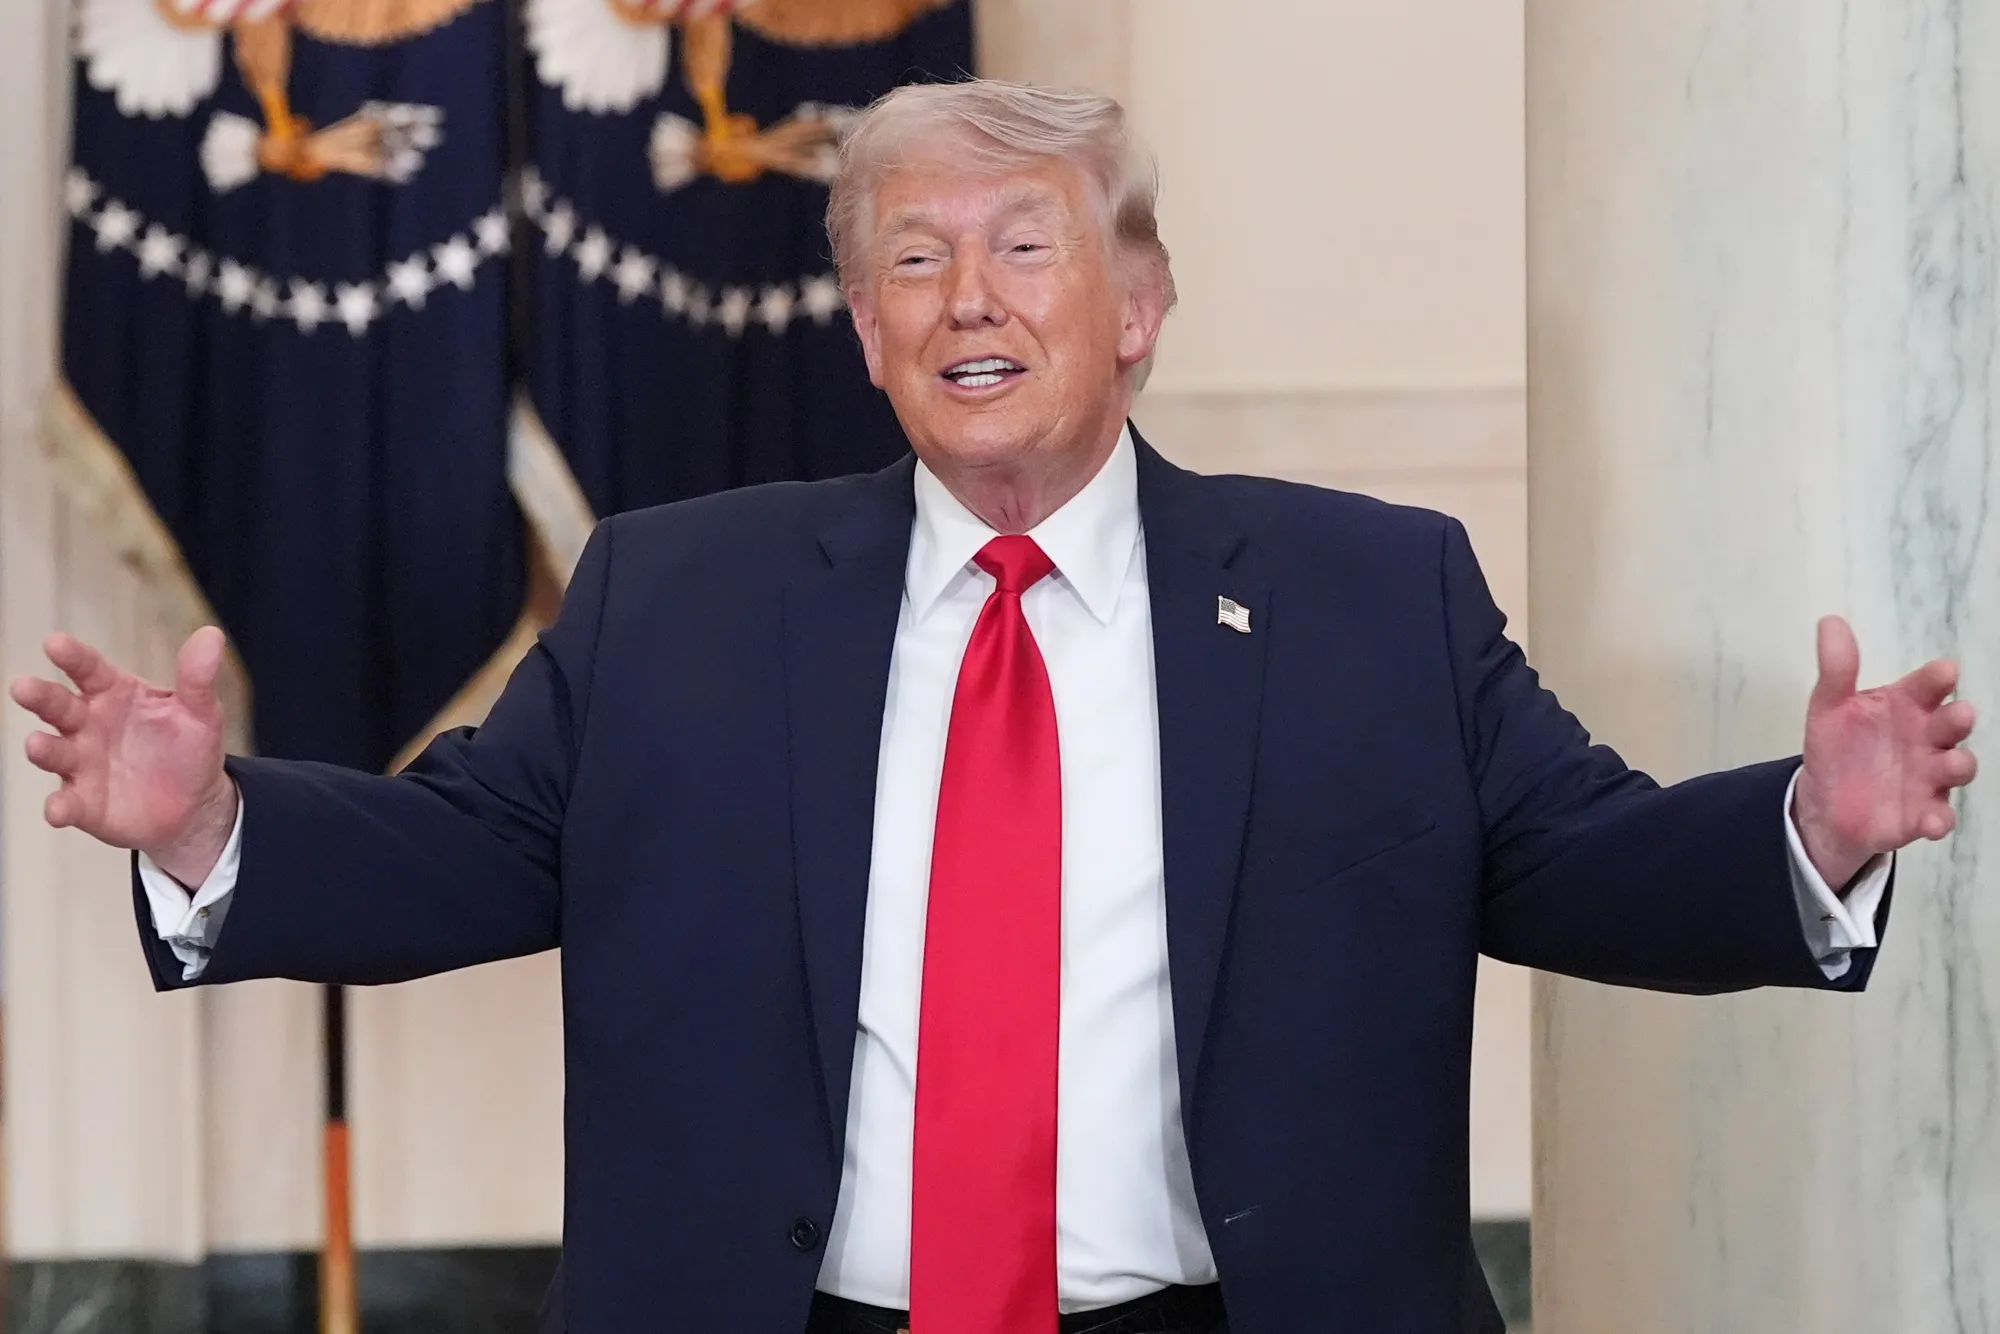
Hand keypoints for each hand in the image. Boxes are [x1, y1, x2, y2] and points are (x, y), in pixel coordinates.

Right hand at [8, 627, 238, 884]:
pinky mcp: (83, 803)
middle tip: (23, 687)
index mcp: (113, 693)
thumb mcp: (200, 711)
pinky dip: (60, 807)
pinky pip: (67, 803)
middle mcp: (88, 724)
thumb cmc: (188, 747)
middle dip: (40, 697)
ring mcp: (81, 764)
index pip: (89, 669)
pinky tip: (59, 810)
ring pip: (54, 752)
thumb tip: (211, 635)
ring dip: (43, 749)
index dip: (72, 656)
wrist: (193, 803)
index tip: (54, 643)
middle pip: (58, 706)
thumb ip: (197, 677)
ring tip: (37, 744)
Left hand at [1793, 615, 1978, 888]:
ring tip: (1952, 764)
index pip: (1927, 686)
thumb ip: (1837, 669)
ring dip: (1959, 765)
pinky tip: (1932, 822)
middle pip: (1951, 725)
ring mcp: (1929, 776)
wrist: (1825, 802)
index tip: (1945, 670)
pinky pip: (1938, 816)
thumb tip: (1829, 621)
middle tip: (1960, 714)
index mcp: (1906, 706)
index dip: (1937, 678)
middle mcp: (1926, 738)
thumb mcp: (1830, 707)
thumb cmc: (1839, 746)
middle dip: (1958, 720)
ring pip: (1956, 768)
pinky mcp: (1921, 813)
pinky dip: (1939, 819)